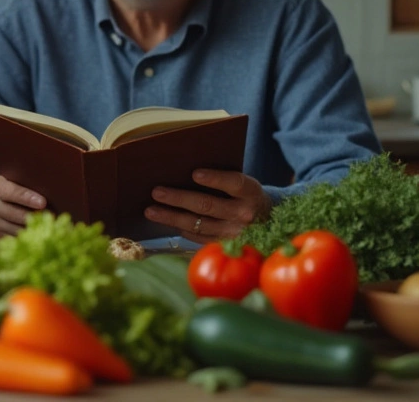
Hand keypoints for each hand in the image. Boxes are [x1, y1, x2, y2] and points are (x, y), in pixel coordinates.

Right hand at [0, 175, 46, 238]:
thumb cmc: (4, 190)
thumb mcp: (8, 181)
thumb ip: (22, 183)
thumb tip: (48, 189)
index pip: (12, 192)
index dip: (27, 198)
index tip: (42, 203)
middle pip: (15, 214)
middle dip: (34, 217)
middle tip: (52, 217)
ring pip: (16, 229)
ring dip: (33, 229)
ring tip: (48, 227)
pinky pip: (14, 239)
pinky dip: (27, 238)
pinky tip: (37, 235)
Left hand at [144, 169, 272, 242]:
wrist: (268, 220)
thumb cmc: (246, 195)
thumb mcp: (243, 184)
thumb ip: (223, 179)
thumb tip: (185, 172)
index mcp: (251, 192)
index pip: (234, 183)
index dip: (215, 179)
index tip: (194, 173)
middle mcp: (245, 214)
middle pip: (208, 205)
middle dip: (179, 198)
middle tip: (156, 192)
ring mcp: (234, 233)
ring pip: (198, 224)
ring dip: (171, 217)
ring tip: (150, 211)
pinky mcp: (225, 245)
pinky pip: (199, 237)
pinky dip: (181, 229)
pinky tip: (166, 222)